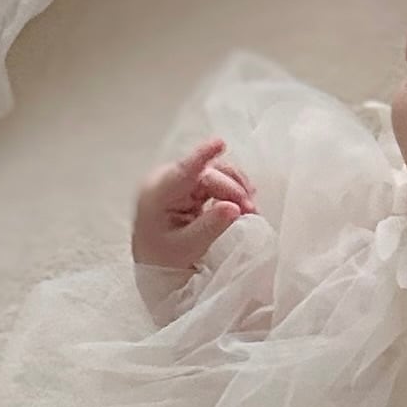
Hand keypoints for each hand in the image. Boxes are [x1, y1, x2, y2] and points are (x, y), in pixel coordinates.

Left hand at [131, 137, 256, 270]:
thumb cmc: (164, 257)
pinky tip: (242, 202)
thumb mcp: (187, 246)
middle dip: (233, 189)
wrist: (155, 263)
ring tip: (250, 209)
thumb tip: (234, 208)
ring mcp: (179, 181)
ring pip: (216, 173)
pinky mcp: (190, 185)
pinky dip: (232, 190)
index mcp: (159, 193)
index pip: (184, 170)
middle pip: (208, 173)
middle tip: (251, 211)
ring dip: (237, 188)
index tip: (219, 143)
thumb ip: (211, 227)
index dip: (203, 156)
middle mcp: (168, 180)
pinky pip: (216, 180)